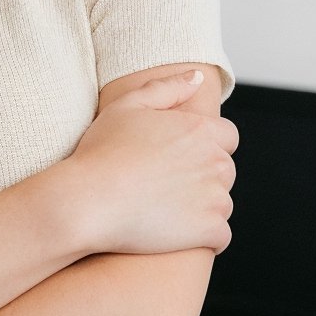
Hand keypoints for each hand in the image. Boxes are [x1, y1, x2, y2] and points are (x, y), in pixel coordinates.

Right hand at [67, 71, 239, 255]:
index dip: (205, 146)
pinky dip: (204, 237)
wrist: (88, 201)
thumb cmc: (101, 153)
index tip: (179, 159)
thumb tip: (197, 78)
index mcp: (201, 130)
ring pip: (222, 203)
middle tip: (166, 186)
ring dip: (203, 207)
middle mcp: (216, 162)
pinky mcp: (209, 230)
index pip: (227, 136)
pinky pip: (220, 236)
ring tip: (165, 210)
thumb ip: (167, 87)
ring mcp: (216, 198)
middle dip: (203, 177)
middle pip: (224, 170)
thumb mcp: (127, 106)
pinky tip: (175, 233)